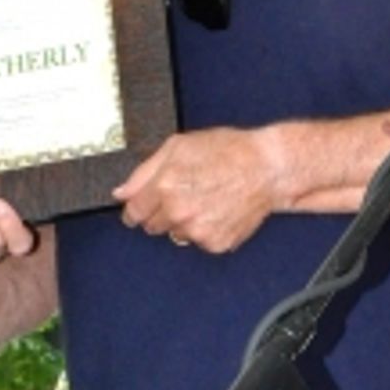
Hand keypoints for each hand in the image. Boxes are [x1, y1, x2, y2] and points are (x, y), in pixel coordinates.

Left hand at [114, 128, 280, 252]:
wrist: (267, 168)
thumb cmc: (229, 152)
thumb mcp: (179, 147)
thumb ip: (144, 172)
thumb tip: (121, 192)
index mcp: (165, 186)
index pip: (133, 211)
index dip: (136, 208)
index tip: (139, 209)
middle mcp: (179, 212)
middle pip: (152, 226)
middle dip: (160, 213)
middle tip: (182, 195)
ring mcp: (197, 231)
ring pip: (175, 235)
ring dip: (182, 223)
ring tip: (204, 200)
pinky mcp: (216, 243)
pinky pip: (198, 242)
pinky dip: (204, 230)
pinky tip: (217, 211)